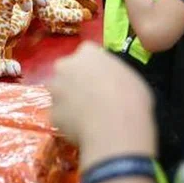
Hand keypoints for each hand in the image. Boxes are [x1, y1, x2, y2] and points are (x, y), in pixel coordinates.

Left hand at [49, 42, 154, 163]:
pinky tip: (83, 129)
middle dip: (75, 80)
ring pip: (60, 93)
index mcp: (87, 53)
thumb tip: (110, 81)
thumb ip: (113, 72)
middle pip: (67, 70)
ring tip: (87, 115)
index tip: (101, 76)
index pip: (87, 52)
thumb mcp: (130, 76)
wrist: (114, 127)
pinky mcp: (53, 113)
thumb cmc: (130, 98)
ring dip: (69, 100)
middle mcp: (65, 66)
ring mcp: (55, 90)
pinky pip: (61, 116)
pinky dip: (69, 122)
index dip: (94, 65)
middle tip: (92, 95)